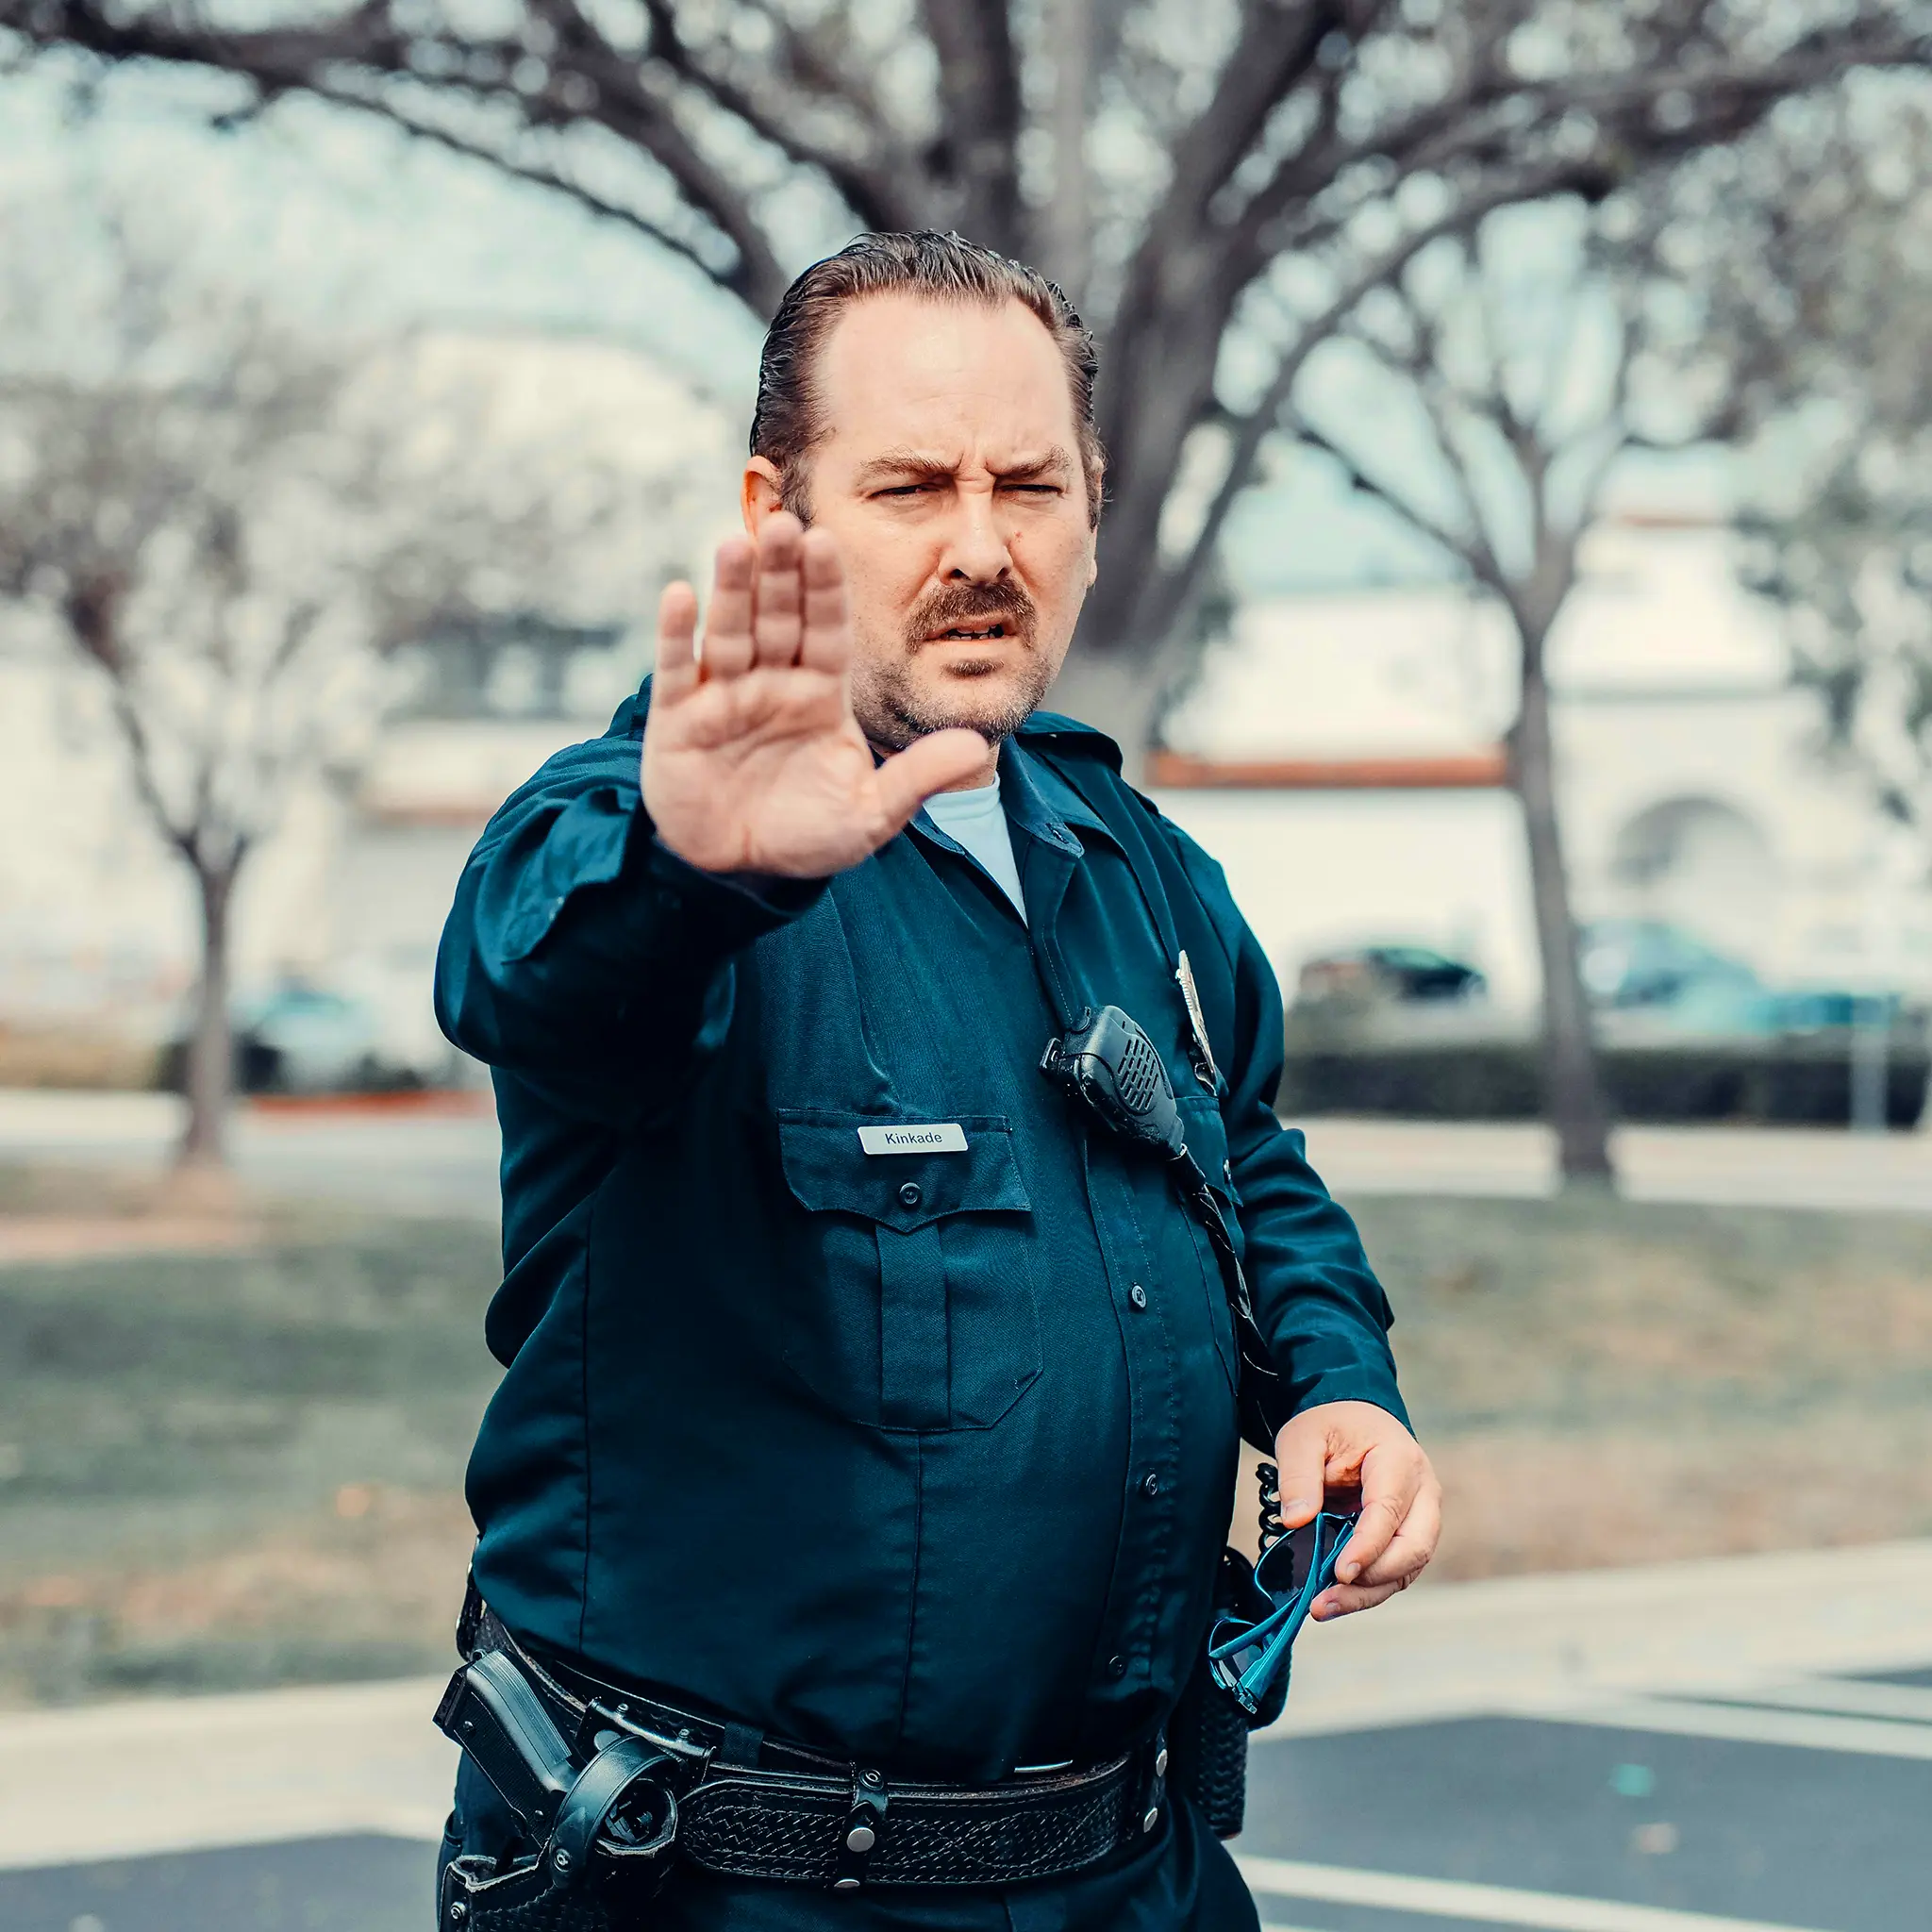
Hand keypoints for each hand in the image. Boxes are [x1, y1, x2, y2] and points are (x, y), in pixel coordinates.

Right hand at [643, 514, 986, 876]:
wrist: (743, 873)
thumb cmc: (808, 835)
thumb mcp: (871, 814)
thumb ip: (917, 778)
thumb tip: (975, 747)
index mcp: (821, 692)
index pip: (827, 629)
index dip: (826, 588)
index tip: (828, 542)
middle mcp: (773, 682)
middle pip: (779, 618)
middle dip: (781, 574)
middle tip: (785, 524)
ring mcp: (722, 696)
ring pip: (729, 632)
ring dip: (732, 590)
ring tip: (736, 545)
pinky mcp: (677, 719)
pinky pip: (675, 670)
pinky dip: (676, 634)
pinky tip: (680, 596)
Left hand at [1273, 1399, 1440, 1619]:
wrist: (1354, 1421)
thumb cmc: (1331, 1426)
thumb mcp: (1302, 1438)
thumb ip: (1298, 1476)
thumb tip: (1296, 1520)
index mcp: (1399, 1460)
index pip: (1389, 1511)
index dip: (1367, 1546)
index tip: (1339, 1572)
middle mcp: (1423, 1492)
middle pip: (1413, 1547)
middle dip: (1373, 1578)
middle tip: (1328, 1596)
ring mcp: (1422, 1517)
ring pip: (1408, 1567)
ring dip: (1368, 1593)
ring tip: (1323, 1607)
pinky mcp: (1410, 1536)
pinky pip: (1396, 1571)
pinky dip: (1368, 1590)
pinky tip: (1335, 1599)